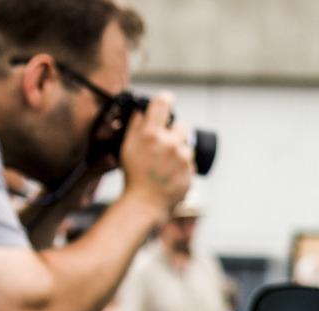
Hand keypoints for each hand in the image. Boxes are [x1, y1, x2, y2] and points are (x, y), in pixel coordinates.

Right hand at [119, 93, 193, 217]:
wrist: (146, 202)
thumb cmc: (134, 175)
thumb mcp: (127, 147)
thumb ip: (135, 126)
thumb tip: (140, 110)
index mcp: (151, 134)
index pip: (163, 103)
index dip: (166, 99)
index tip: (167, 100)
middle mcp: (169, 143)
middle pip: (183, 125)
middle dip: (176, 131)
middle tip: (167, 142)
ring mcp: (183, 157)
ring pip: (187, 145)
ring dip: (180, 150)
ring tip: (166, 163)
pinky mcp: (191, 170)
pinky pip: (190, 162)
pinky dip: (183, 165)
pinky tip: (171, 173)